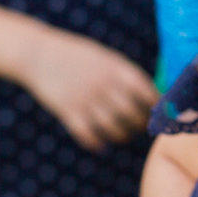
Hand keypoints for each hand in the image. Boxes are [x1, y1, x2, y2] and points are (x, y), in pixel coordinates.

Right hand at [20, 28, 158, 150]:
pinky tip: (99, 142)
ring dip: (121, 135)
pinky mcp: (68, 112)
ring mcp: (86, 99)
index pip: (147, 92)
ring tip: (122, 134)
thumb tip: (151, 94)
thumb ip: (125, 75)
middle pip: (133, 114)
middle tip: (139, 126)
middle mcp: (104, 84)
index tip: (159, 112)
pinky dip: (96, 142)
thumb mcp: (105, 57)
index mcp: (117, 68)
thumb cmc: (77, 56)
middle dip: (140, 123)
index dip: (156, 105)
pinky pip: (89, 135)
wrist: (38, 53)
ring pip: (114, 128)